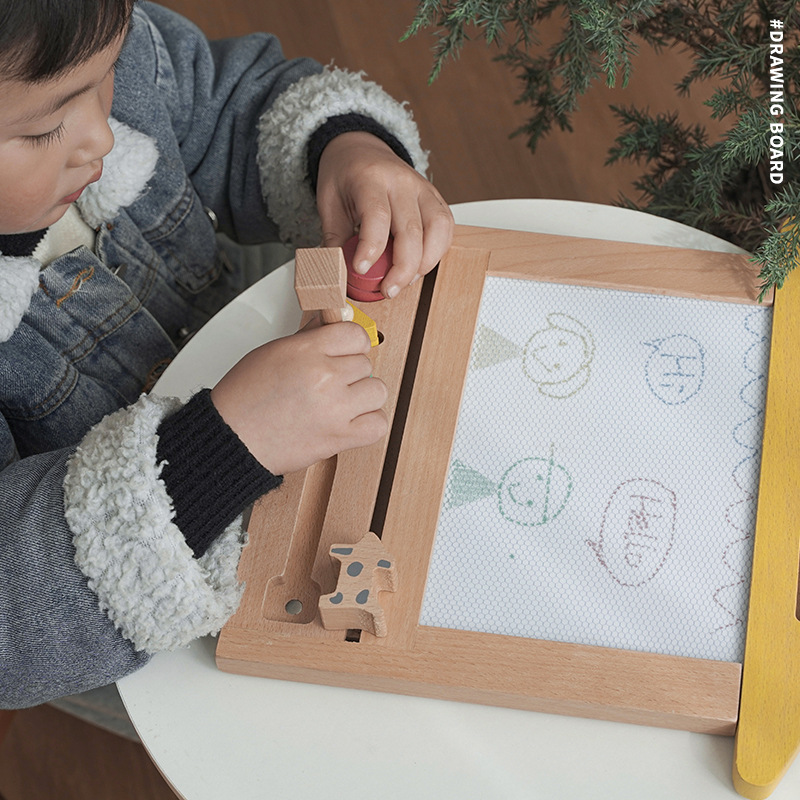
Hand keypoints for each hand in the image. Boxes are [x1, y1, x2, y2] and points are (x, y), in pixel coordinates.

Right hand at [210, 323, 387, 474]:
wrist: (232, 439)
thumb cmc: (244, 398)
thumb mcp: (272, 352)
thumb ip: (309, 338)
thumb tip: (332, 323)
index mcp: (306, 351)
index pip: (355, 334)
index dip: (351, 344)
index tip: (345, 352)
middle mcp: (324, 377)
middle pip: (365, 364)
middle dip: (350, 372)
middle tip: (331, 383)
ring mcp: (334, 408)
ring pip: (377, 391)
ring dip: (363, 396)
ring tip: (343, 402)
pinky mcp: (339, 437)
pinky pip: (378, 424)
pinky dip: (369, 423)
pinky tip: (353, 420)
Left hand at [316, 131, 453, 297]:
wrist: (360, 150)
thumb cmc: (345, 177)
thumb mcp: (328, 204)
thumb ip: (335, 240)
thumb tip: (337, 275)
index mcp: (370, 178)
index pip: (377, 215)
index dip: (371, 247)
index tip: (361, 270)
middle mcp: (401, 181)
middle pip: (411, 229)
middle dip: (402, 268)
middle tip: (388, 290)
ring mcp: (423, 189)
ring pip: (437, 229)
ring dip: (425, 262)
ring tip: (405, 281)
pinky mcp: (435, 199)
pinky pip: (445, 228)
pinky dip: (437, 252)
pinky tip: (420, 266)